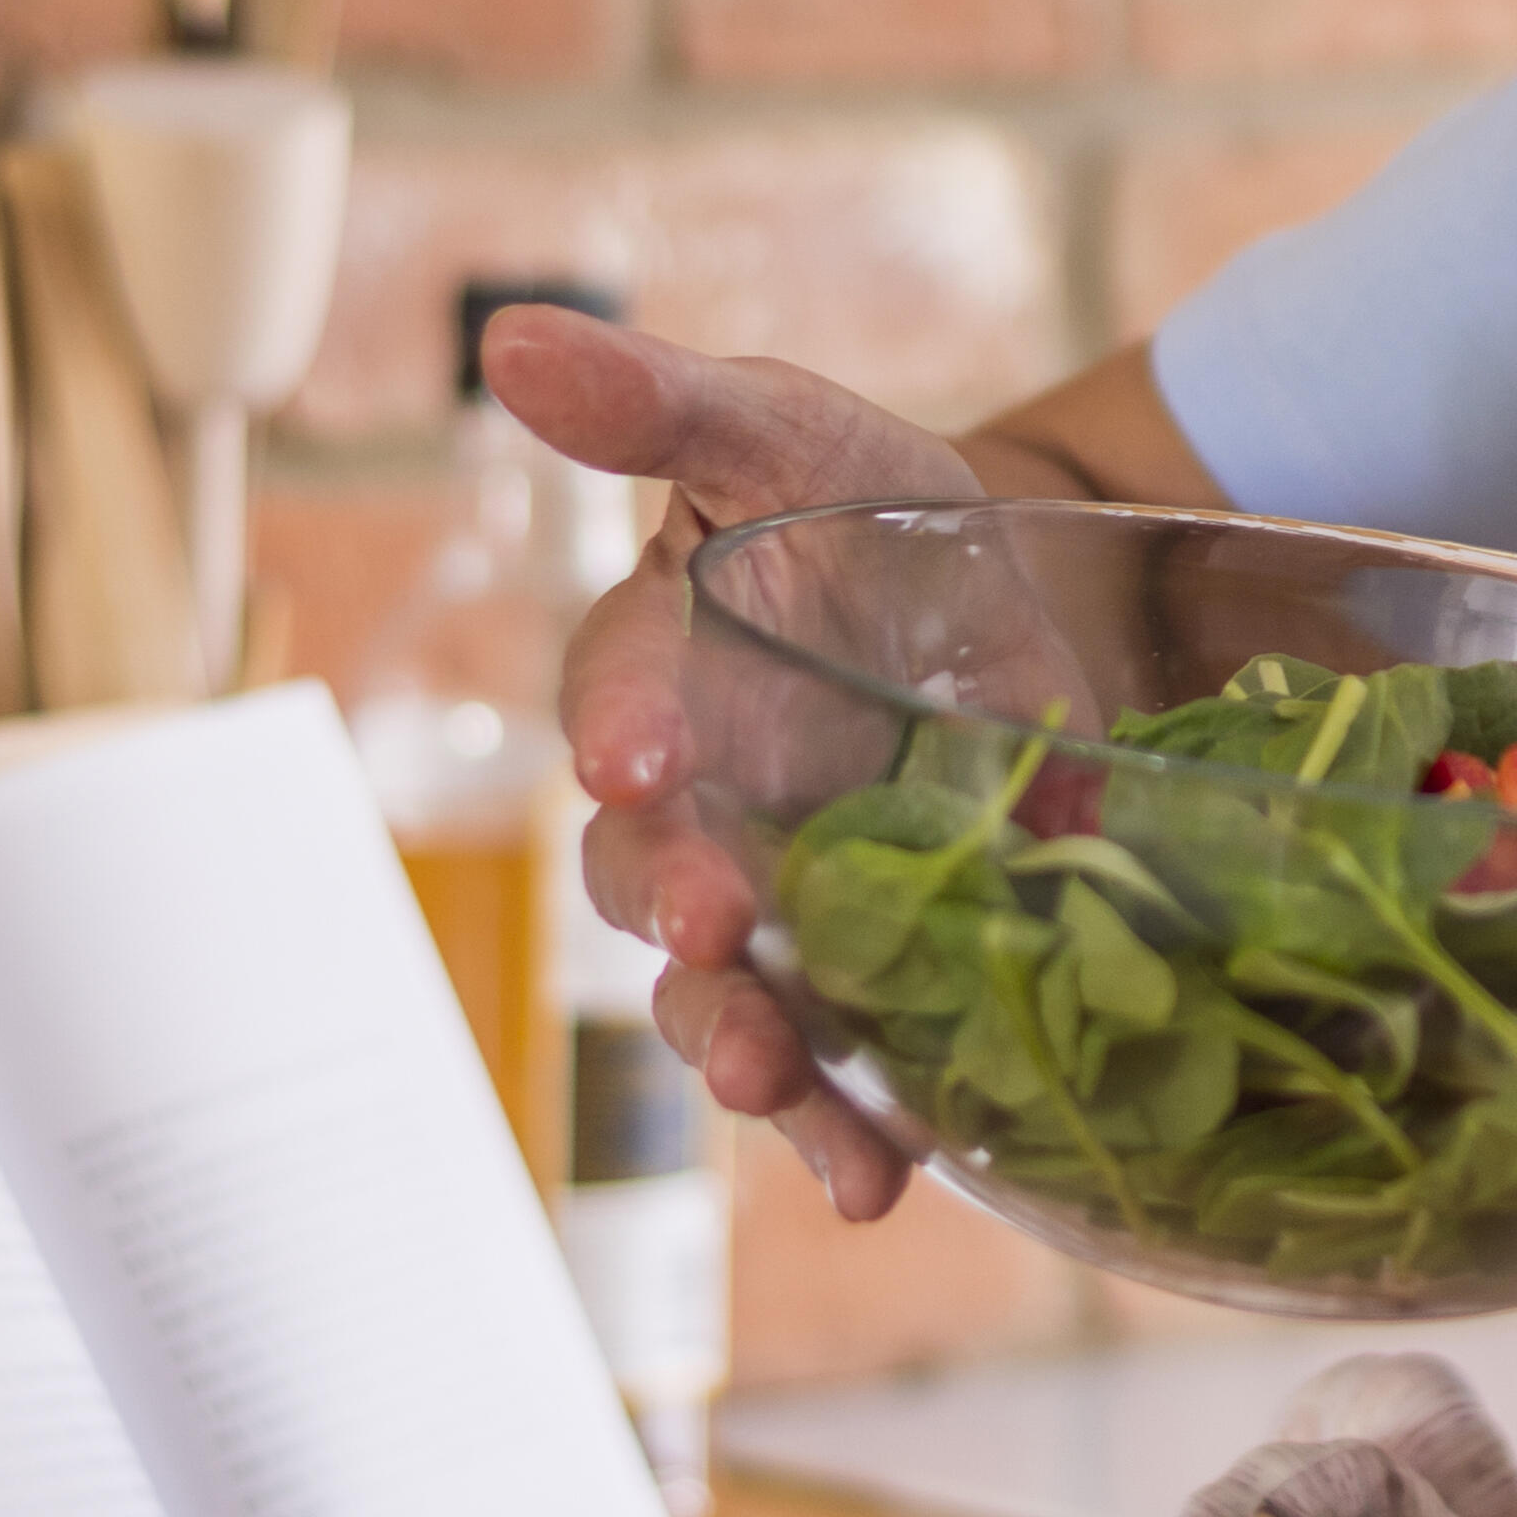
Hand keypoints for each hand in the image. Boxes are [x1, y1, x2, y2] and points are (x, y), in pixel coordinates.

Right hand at [488, 307, 978, 1211]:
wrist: (1003, 600)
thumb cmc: (858, 505)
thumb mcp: (783, 427)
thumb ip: (661, 399)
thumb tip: (514, 336)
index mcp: (662, 667)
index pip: (625, 693)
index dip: (627, 725)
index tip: (641, 756)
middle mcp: (694, 809)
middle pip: (652, 879)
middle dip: (682, 910)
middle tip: (716, 929)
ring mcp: (772, 908)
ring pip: (724, 997)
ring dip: (749, 1050)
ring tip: (786, 1086)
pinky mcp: (858, 977)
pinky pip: (839, 1065)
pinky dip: (852, 1128)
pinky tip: (877, 1180)